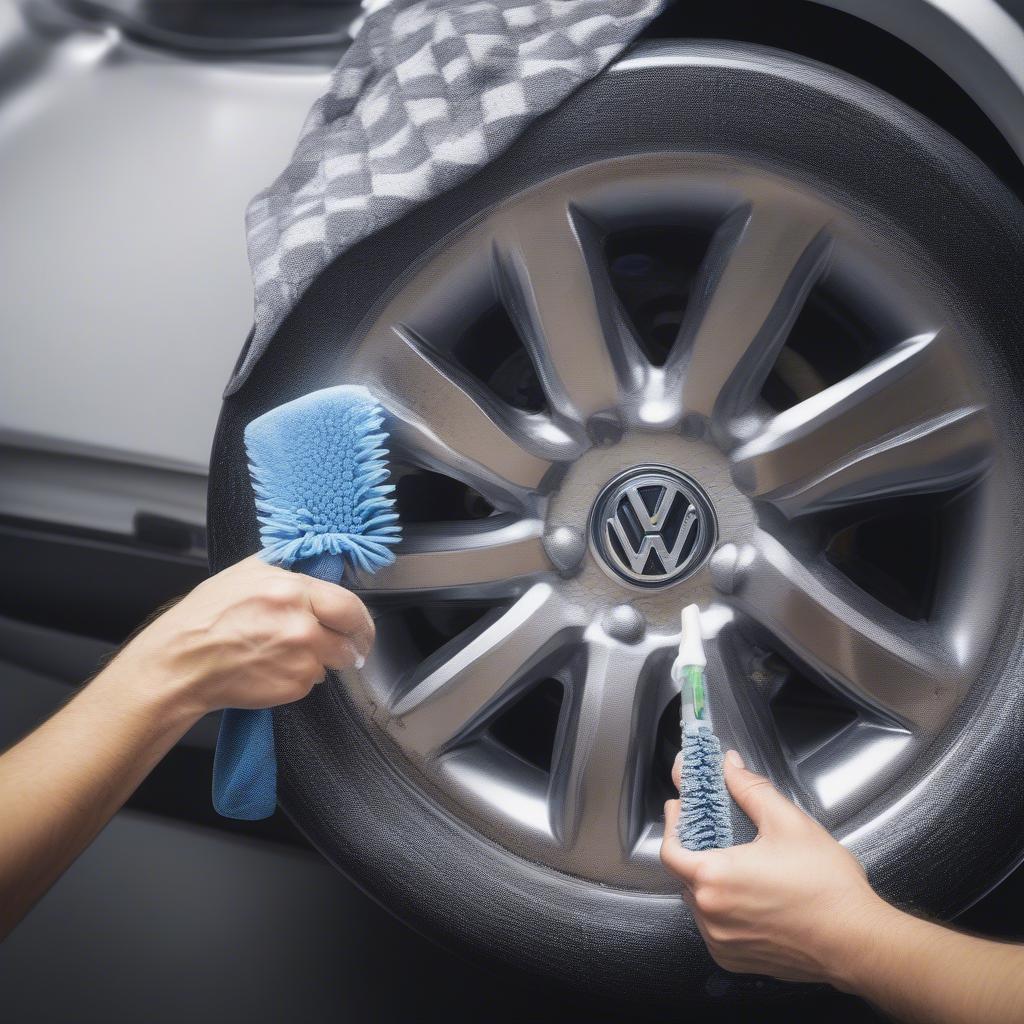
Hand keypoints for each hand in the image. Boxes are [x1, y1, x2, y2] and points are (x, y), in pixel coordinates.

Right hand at [110, 555, 373, 717]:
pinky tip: (272, 667)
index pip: (350, 605)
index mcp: (293, 591)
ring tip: (286, 653)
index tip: (359, 625)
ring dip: (320, 659)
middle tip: (351, 646)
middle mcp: (302, 626)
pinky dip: (299, 677)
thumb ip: (287, 568)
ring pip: (332, 661)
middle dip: (354, 643)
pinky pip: (311, 681)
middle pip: (351, 638)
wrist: (180, 664)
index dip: (359, 619)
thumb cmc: (205, 618)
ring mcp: (300, 659)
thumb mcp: (245, 574)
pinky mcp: (293, 686)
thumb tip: (316, 565)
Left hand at [660, 749, 892, 986]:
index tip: (680, 808)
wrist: (859, 942)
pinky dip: (723, 910)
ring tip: (735, 861)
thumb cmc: (826, 888)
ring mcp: (723, 942)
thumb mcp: (788, 822)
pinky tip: (747, 894)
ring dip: (709, 881)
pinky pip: (716, 929)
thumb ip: (750, 788)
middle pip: (685, 874)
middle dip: (694, 848)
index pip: (669, 850)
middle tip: (711, 828)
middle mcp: (711, 914)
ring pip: (700, 902)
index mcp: (714, 877)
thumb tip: (730, 766)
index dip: (672, 825)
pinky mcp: (737, 960)